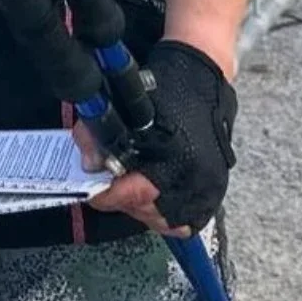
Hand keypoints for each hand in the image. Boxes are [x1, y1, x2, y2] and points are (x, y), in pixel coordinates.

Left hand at [80, 41, 236, 234]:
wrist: (203, 77)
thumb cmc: (166, 88)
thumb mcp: (126, 103)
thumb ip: (99, 134)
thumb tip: (87, 165)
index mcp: (178, 156)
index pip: (137, 194)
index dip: (109, 196)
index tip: (93, 191)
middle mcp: (198, 179)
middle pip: (151, 213)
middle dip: (124, 202)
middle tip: (109, 186)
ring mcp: (210, 188)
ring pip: (169, 222)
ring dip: (145, 209)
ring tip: (129, 189)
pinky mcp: (214, 192)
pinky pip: (186, 221)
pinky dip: (167, 213)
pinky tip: (152, 196)